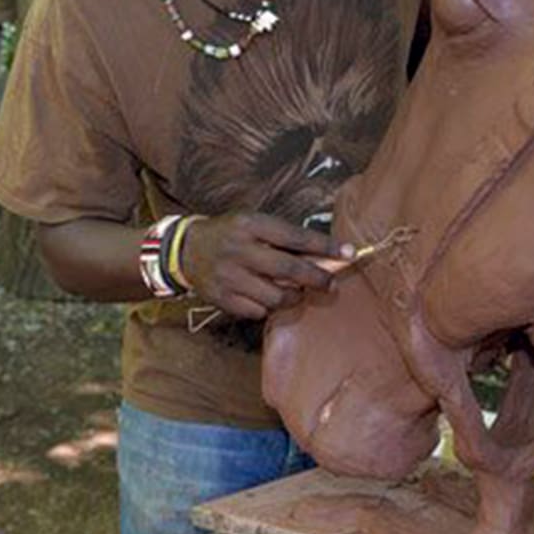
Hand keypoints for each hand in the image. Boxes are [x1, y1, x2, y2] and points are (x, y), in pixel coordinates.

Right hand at [182, 212, 343, 318]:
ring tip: (297, 291)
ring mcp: (230, 277)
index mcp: (251, 225)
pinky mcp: (223, 299)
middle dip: (317, 278)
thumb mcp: (253, 222)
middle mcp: (241, 250)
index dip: (324, 247)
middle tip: (331, 283)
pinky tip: (268, 296)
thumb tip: (323, 254)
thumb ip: (282, 238)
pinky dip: (269, 306)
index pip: (295, 237)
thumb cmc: (230, 233)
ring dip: (293, 296)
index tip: (348, 252)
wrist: (186, 249)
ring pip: (276, 296)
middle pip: (289, 270)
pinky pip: (258, 311)